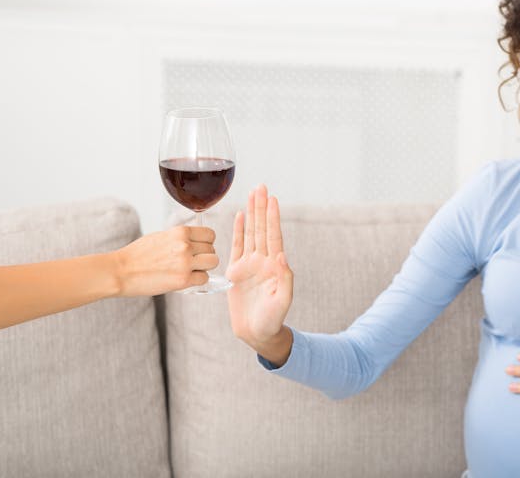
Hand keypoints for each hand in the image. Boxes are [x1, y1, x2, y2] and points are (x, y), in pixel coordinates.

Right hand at [113, 226, 217, 295]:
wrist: (121, 271)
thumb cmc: (138, 254)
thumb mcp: (161, 236)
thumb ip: (180, 238)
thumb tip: (195, 241)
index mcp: (180, 232)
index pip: (210, 235)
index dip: (206, 243)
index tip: (199, 248)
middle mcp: (185, 246)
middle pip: (212, 250)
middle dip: (205, 256)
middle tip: (193, 262)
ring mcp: (185, 263)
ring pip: (213, 263)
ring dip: (204, 268)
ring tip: (191, 270)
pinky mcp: (183, 280)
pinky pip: (204, 278)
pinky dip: (197, 280)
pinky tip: (185, 279)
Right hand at [226, 185, 293, 348]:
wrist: (257, 333)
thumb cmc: (273, 319)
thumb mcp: (282, 300)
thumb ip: (284, 278)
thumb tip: (281, 256)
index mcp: (275, 266)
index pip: (273, 236)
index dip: (272, 217)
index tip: (273, 198)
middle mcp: (262, 261)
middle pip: (261, 228)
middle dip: (262, 208)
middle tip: (261, 186)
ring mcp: (249, 265)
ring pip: (250, 233)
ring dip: (252, 214)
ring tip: (252, 194)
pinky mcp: (236, 272)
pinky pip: (236, 247)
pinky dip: (238, 231)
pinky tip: (240, 216)